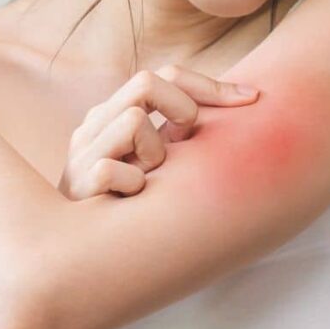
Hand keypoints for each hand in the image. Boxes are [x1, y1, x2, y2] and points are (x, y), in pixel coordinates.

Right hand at [56, 64, 259, 198]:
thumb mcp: (157, 163)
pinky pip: (114, 167)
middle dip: (182, 110)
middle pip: (147, 82)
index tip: (251, 99)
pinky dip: (132, 184)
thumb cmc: (134, 206)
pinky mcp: (78, 180)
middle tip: (186, 146)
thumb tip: (239, 110)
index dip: (211, 85)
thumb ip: (180, 135)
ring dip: (154, 155)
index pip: (165, 75)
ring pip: (134, 121)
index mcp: (116, 112)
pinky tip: (132, 202)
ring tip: (149, 183)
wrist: (83, 252)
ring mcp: (83, 150)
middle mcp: (96, 123)